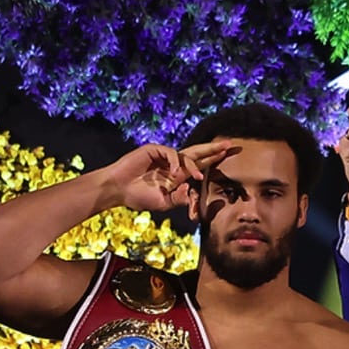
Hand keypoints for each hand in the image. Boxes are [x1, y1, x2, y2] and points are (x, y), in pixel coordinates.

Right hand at [105, 141, 232, 211]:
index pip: (200, 165)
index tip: (228, 155)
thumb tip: (192, 191)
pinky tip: (176, 174)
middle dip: (214, 150)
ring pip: (186, 155)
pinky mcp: (153, 150)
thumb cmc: (138, 196)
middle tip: (230, 145)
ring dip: (195, 166)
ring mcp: (163, 156)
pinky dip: (176, 163)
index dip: (213, 159)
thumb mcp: (164, 202)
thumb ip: (179, 198)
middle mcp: (173, 163)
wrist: (118, 190)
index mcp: (178, 175)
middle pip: (198, 154)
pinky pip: (170, 153)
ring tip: (199, 178)